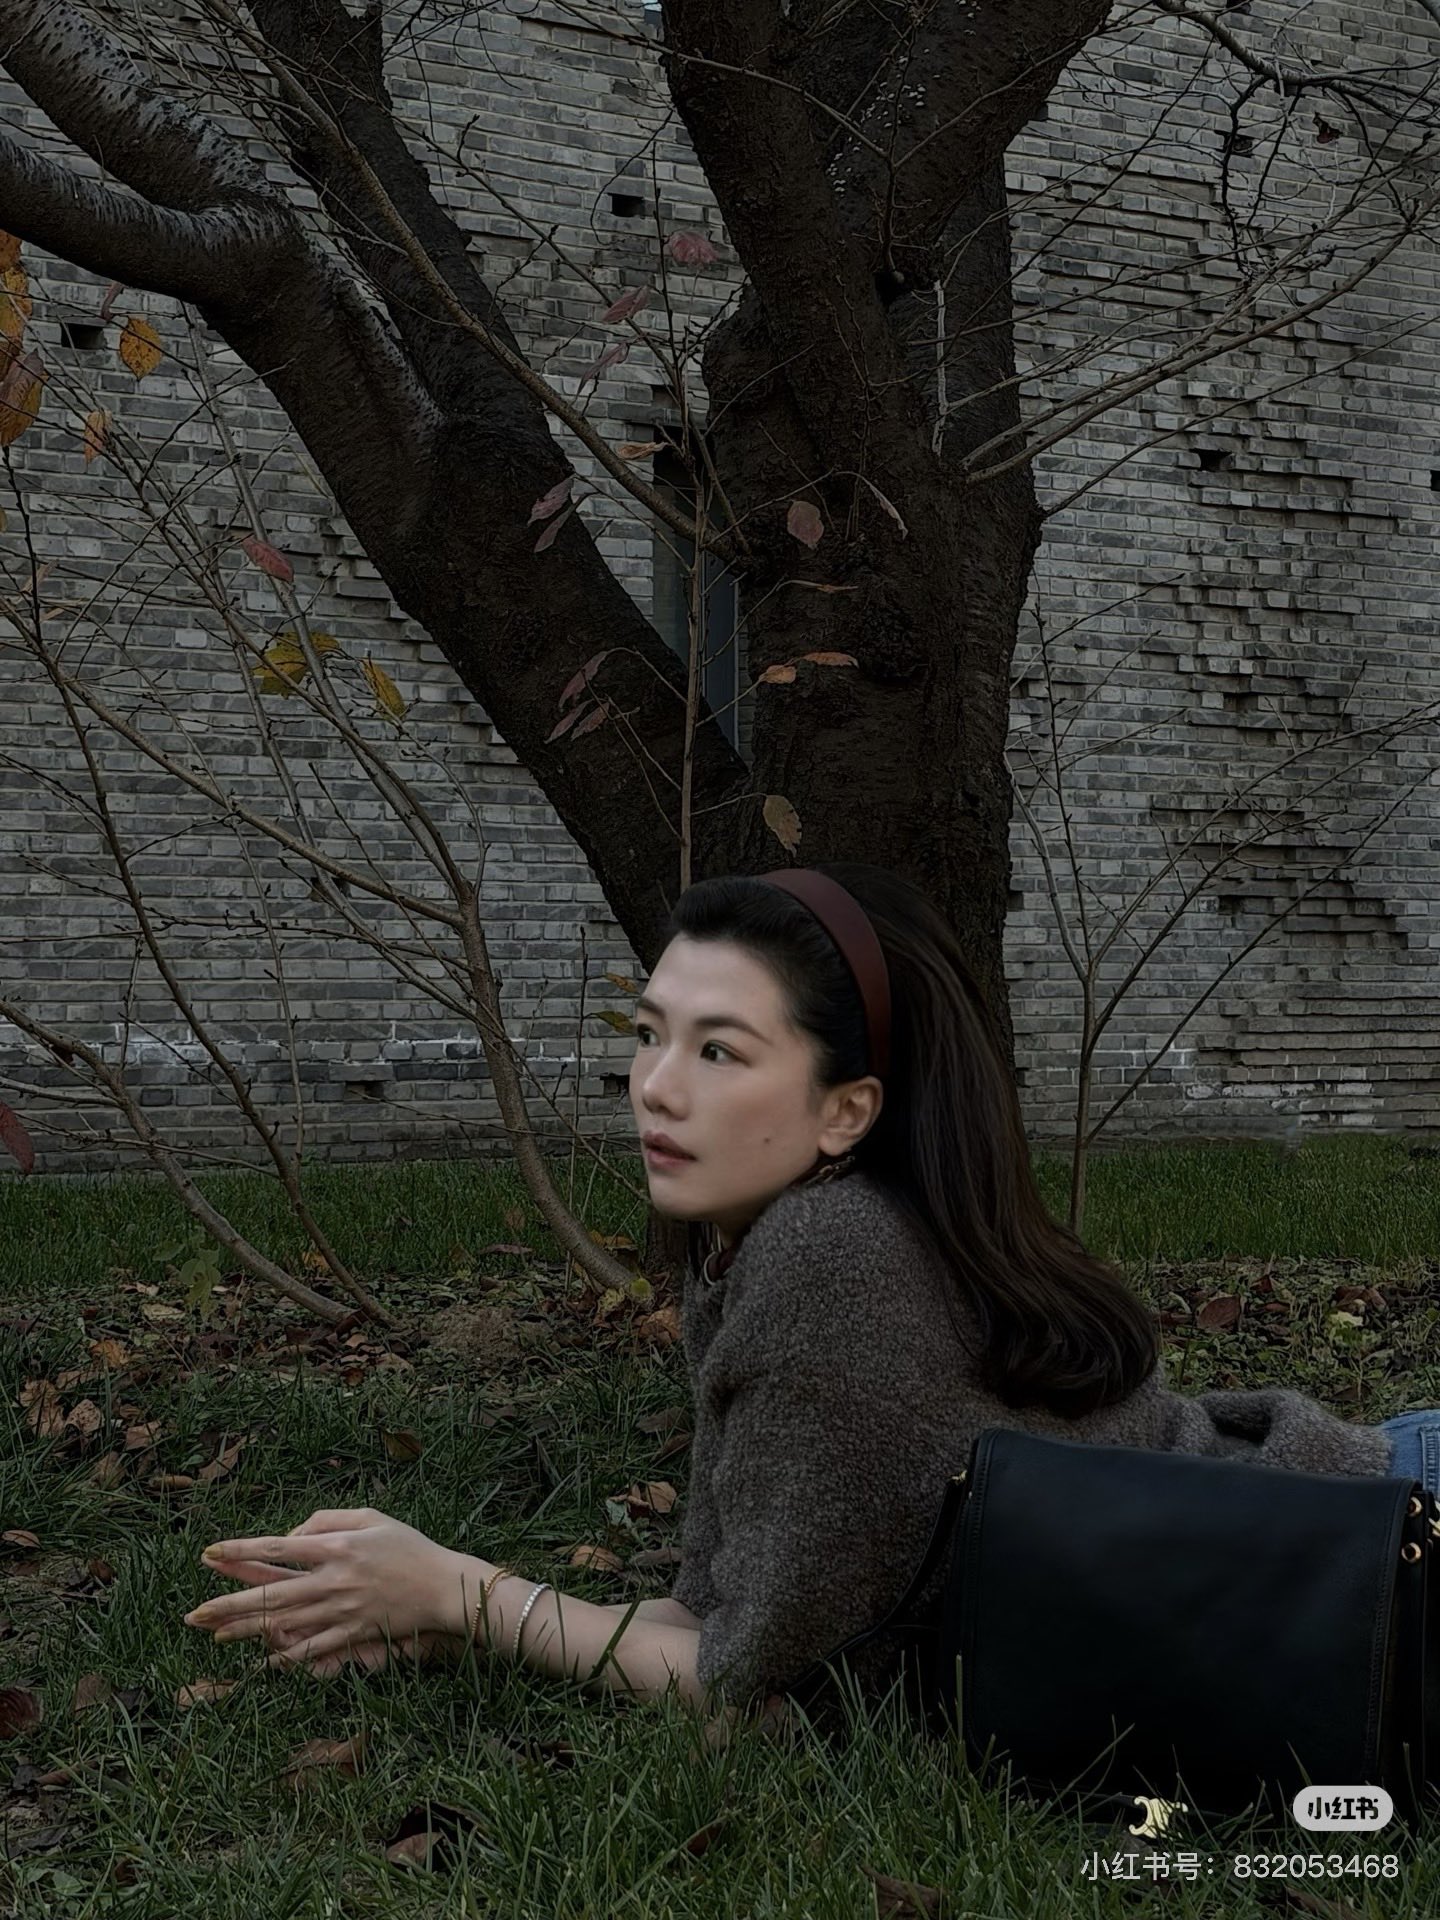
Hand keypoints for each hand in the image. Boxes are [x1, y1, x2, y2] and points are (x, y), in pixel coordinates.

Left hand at [183, 1507, 465, 1669]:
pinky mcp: (354, 1632)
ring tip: (214, 1636)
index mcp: (336, 1546)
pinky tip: (263, 1661)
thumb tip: (291, 1536)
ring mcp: (342, 1609)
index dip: (241, 1551)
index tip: (209, 1553)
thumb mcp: (370, 1516)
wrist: (442, 1585)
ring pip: (284, 1623)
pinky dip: (288, 1657)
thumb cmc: (407, 1545)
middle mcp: (333, 1579)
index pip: (277, 1548)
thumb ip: (327, 1519)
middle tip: (194, 1613)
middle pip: (271, 1593)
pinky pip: (314, 1648)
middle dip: (229, 1603)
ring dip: (246, 1631)